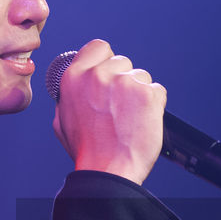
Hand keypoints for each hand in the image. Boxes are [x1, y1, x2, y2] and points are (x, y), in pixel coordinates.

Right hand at [52, 39, 165, 184]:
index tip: (110, 74)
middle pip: (122, 62)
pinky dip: (154, 105)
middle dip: (124, 81)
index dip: (106, 60)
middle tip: (120, 108)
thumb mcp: (63, 121)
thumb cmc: (87, 151)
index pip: (99, 48)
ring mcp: (124, 83)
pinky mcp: (146, 94)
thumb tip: (77, 87)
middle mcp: (98, 75)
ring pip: (141, 76)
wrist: (108, 171)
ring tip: (130, 119)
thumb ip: (70, 97)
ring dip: (139, 94)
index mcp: (74, 77)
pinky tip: (142, 122)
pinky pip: (157, 91)